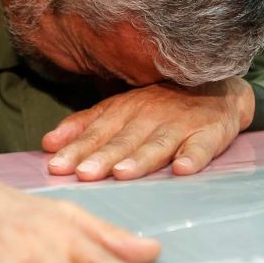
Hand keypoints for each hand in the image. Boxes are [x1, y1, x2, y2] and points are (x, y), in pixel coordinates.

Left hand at [42, 78, 254, 180]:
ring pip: (157, 144)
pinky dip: (193, 157)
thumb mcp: (119, 109)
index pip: (96, 133)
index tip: (57, 166)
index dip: (76, 149)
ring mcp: (180, 125)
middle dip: (102, 157)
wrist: (216, 88)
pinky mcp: (210, 133)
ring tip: (123, 174)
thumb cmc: (160, 105)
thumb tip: (47, 144)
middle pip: (123, 140)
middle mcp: (149, 116)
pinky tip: (183, 169)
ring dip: (140, 159)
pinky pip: (201, 146)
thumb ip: (84, 126)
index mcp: (124, 111)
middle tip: (84, 174)